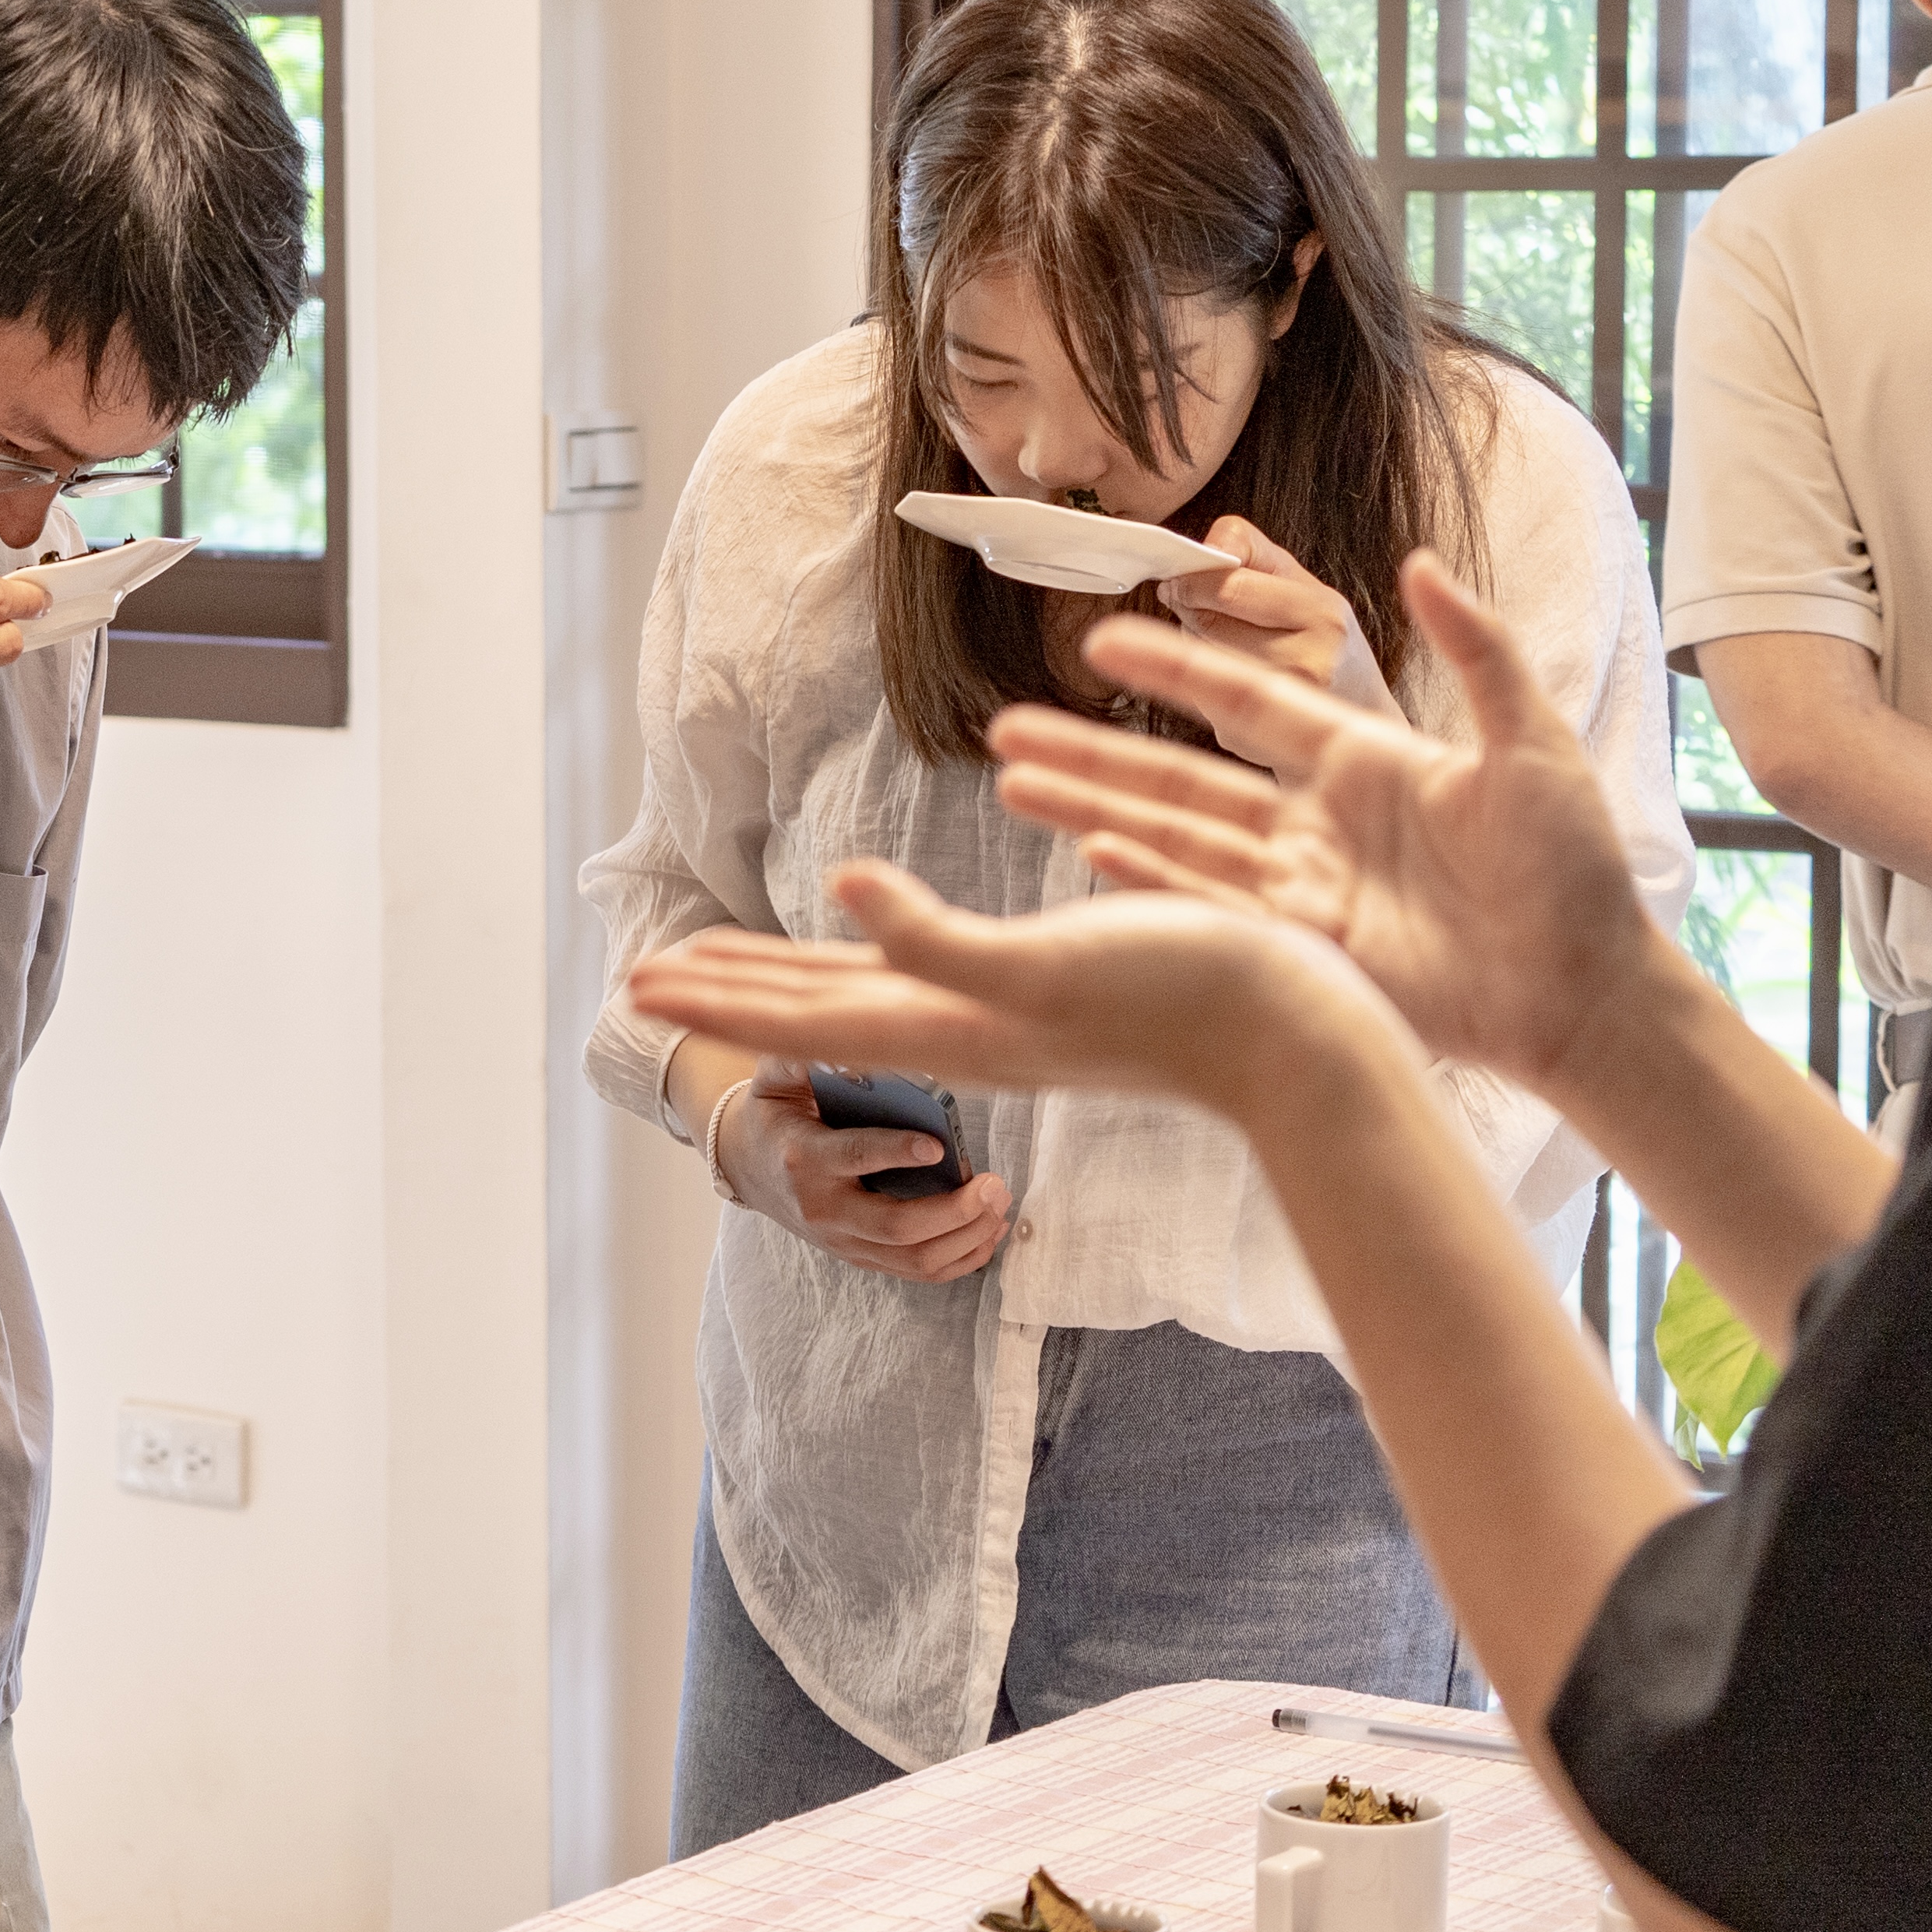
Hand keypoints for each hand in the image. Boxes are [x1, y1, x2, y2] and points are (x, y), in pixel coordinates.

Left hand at [636, 871, 1386, 1126]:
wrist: (1296, 1039)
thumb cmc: (1182, 998)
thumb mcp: (1047, 964)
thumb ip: (938, 939)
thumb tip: (842, 892)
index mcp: (944, 1022)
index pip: (799, 1014)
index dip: (717, 995)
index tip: (635, 985)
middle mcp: (960, 1027)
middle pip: (813, 1010)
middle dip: (730, 993)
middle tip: (645, 984)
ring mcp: (1002, 1016)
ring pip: (864, 995)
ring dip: (787, 982)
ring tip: (725, 968)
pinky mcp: (1046, 992)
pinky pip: (927, 973)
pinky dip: (874, 953)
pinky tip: (876, 938)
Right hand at [710, 1074, 1016, 1283]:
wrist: (748, 1166)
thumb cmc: (776, 1113)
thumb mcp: (775, 1077)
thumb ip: (802, 1057)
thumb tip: (845, 1039)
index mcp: (803, 1156)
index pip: (853, 1157)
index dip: (896, 1153)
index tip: (937, 1145)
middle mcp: (822, 1207)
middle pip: (895, 1226)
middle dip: (954, 1211)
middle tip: (995, 1185)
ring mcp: (842, 1240)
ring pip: (913, 1258)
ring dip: (966, 1237)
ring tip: (999, 1206)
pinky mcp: (859, 1255)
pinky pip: (916, 1271)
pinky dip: (961, 1258)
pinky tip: (989, 1231)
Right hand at [991, 552, 1663, 1085]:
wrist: (1589, 990)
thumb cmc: (1576, 868)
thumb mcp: (1531, 744)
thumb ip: (1478, 652)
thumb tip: (1419, 564)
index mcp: (1364, 763)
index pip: (1245, 704)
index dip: (1174, 667)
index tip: (1100, 636)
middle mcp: (1318, 824)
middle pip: (1181, 775)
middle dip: (1093, 749)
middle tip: (1008, 728)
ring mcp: (1302, 892)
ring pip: (1174, 840)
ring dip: (1094, 810)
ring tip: (1014, 786)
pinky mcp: (1303, 955)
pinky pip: (1209, 909)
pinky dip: (1149, 883)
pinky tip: (1089, 854)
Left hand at [1157, 516, 1391, 727]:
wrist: (1356, 712)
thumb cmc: (1319, 638)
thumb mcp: (1304, 585)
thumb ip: (1252, 553)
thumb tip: (1195, 555)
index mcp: (1322, 615)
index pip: (1229, 587)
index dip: (1190, 579)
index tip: (1179, 577)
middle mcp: (1307, 664)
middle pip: (1206, 623)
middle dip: (1187, 607)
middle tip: (1185, 601)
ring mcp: (1275, 709)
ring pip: (1195, 658)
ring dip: (1191, 642)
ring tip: (1221, 639)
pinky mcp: (1243, 739)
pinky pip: (1193, 694)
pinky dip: (1198, 680)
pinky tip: (1228, 677)